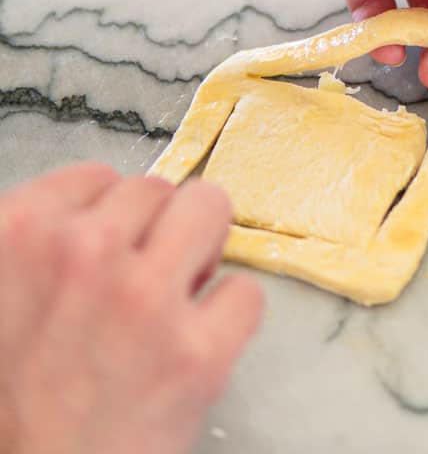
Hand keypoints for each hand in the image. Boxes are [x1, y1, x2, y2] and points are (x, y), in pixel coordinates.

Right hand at [0, 163, 262, 453]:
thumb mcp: (4, 294)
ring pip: (210, 209)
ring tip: (175, 295)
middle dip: (156, 231)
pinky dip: (229, 316)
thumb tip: (105, 211)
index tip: (112, 249)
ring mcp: (143, 299)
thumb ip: (44, 244)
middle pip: (157, 189)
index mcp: (20, 233)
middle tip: (140, 281)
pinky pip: (246, 292)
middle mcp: (82, 253)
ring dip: (200, 248)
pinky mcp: (197, 355)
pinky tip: (196, 342)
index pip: (98, 177)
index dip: (112, 217)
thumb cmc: (15, 407)